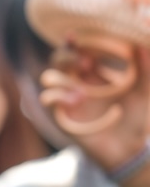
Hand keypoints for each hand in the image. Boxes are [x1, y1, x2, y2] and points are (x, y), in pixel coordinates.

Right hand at [39, 42, 149, 171]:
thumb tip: (143, 43)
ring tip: (82, 91)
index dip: (74, 42)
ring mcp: (68, 99)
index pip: (79, 51)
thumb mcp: (146, 91)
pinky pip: (47, 99)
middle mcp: (78, 84)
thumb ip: (146, 68)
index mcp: (97, 74)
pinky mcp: (62, 115)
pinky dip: (58, 96)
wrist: (129, 151)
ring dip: (61, 78)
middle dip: (66, 56)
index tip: (74, 36)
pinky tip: (76, 101)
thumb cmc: (138, 120)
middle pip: (58, 60)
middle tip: (83, 62)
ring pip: (48, 78)